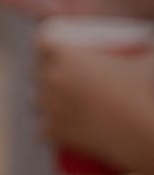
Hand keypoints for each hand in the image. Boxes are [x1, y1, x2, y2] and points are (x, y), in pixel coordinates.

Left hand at [33, 36, 153, 174]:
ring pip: (33, 101)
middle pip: (35, 70)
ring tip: (52, 99)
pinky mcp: (52, 133)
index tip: (57, 46)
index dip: (47, 42)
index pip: (43, 41)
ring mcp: (48, 107)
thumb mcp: (150, 59)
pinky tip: (44, 129)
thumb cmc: (145, 92)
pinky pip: (39, 130)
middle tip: (61, 74)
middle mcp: (50, 78)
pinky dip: (44, 130)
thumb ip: (150, 44)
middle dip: (43, 70)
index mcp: (66, 54)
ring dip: (40, 99)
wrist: (140, 133)